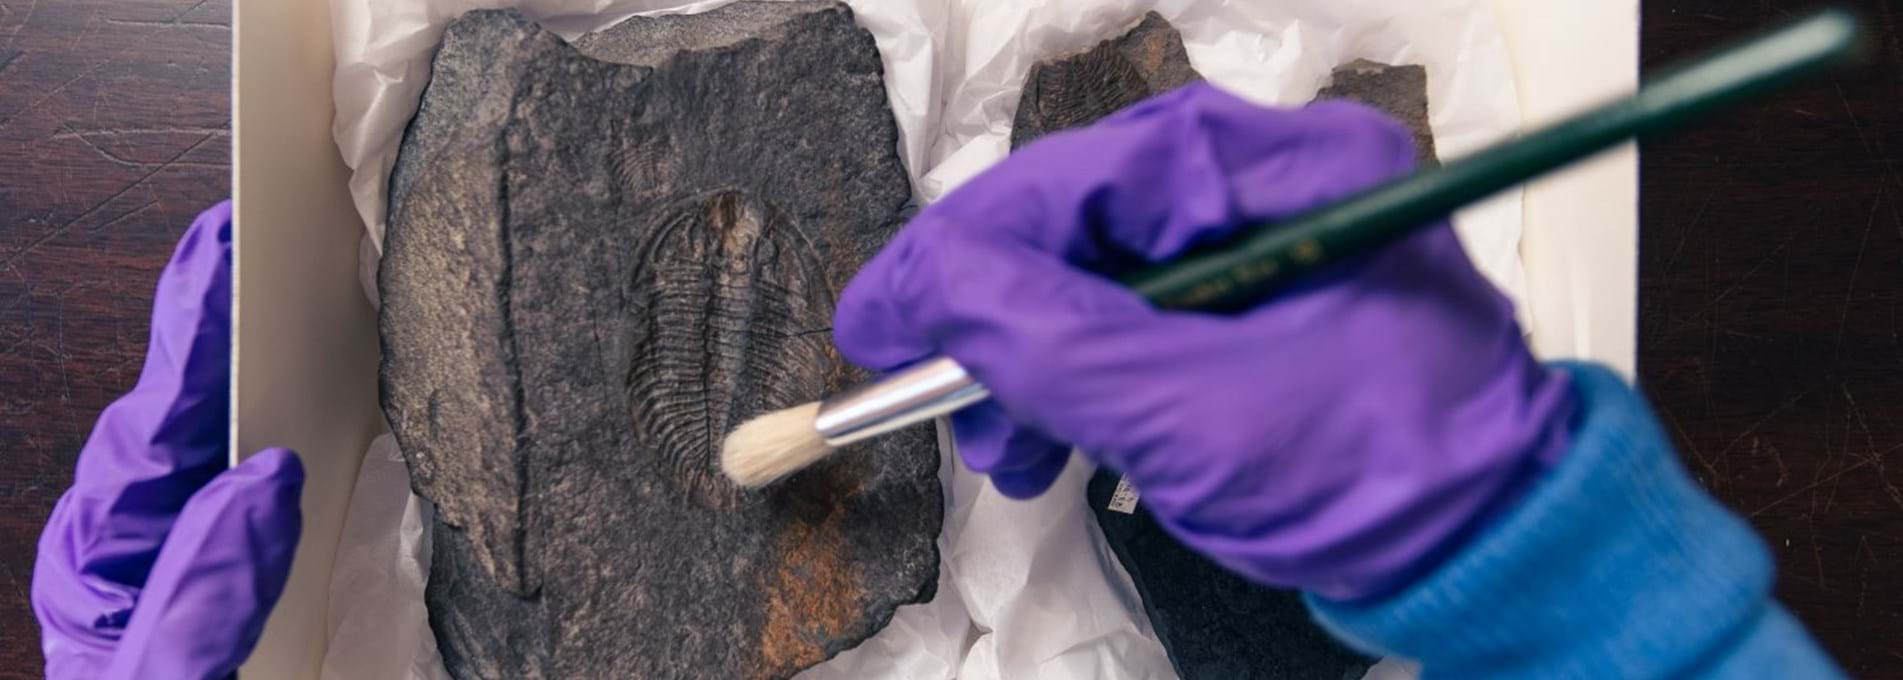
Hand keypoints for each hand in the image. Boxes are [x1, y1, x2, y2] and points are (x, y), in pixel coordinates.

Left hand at [33, 202, 302, 678]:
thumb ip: (204, 597)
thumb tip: (267, 474)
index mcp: (103, 561)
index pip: (157, 420)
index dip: (196, 327)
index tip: (231, 244)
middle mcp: (134, 541)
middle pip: (180, 403)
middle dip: (217, 310)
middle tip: (264, 221)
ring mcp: (181, 549)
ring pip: (210, 431)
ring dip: (244, 353)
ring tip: (287, 273)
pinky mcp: (229, 565)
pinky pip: (249, 474)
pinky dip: (275, 414)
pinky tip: (313, 382)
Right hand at [833, 84, 1575, 599]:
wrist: (1487, 554)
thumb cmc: (1377, 478)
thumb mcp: (1186, 415)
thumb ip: (1045, 342)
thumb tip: (927, 286)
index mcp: (1291, 172)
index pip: (1087, 176)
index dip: (966, 245)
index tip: (880, 313)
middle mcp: (1278, 183)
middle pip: (1084, 219)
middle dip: (999, 315)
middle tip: (932, 392)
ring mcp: (1269, 242)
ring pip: (1099, 271)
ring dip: (1033, 357)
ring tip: (1003, 447)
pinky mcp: (1257, 304)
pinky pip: (1138, 316)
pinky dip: (1082, 376)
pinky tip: (1048, 437)